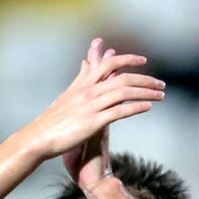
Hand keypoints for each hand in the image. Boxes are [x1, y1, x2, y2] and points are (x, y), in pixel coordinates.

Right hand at [22, 38, 163, 161]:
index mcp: (82, 85)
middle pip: (122, 78)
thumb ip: (80, 79)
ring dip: (145, 93)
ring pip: (124, 93)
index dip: (127, 59)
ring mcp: (90, 107)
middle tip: (161, 84)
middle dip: (145, 79)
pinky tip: (147, 107)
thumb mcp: (66, 95)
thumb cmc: (51, 121)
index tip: (143, 60)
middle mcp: (88, 92)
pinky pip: (118, 112)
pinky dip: (134, 108)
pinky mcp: (92, 123)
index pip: (108, 64)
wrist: (37, 139)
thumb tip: (86, 62)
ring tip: (160, 95)